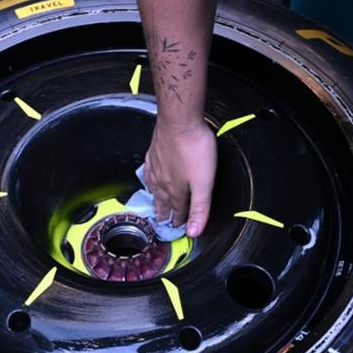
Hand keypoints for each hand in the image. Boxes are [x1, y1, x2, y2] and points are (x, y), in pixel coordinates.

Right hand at [143, 119, 216, 236]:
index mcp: (176, 190)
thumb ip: (200, 208)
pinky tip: (149, 178)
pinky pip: (148, 172)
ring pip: (154, 188)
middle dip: (165, 213)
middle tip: (162, 222)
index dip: (180, 221)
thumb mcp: (204, 183)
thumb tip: (193, 232)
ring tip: (154, 206)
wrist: (179, 120)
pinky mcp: (154, 152)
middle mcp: (163, 181)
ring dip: (155, 200)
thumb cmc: (194, 148)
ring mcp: (156, 166)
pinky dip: (148, 180)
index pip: (178, 211)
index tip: (178, 229)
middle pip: (164, 202)